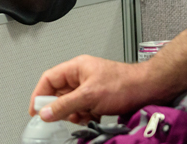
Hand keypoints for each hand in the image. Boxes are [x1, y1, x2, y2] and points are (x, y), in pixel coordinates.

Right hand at [29, 55, 152, 123]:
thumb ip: (65, 105)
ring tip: (84, 117)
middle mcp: (81, 76)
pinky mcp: (99, 98)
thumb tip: (46, 112)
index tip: (36, 110)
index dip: (40, 94)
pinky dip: (86, 116)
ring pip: (72, 103)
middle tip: (63, 117)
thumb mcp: (89, 96)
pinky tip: (94, 118)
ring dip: (75, 114)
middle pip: (59, 93)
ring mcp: (91, 87)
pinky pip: (84, 109)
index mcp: (76, 68)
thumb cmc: (125, 84)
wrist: (150, 90)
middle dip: (61, 108)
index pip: (49, 79)